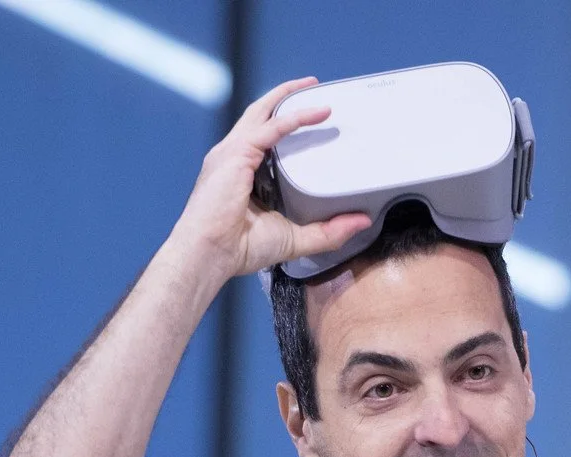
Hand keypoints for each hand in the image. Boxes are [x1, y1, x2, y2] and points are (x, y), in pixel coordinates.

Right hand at [166, 77, 373, 281]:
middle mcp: (233, 157)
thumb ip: (327, 231)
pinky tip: (317, 113)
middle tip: (312, 88)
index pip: (263, 138)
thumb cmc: (239, 248)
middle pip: (259, 115)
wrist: (209, 254)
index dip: (284, 124)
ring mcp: (231, 152)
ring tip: (314, 88)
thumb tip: (360, 221)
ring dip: (289, 97)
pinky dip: (295, 119)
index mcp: (240, 173)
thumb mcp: (293, 239)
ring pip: (263, 113)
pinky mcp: (236, 154)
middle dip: (284, 97)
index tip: (309, 118)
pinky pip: (271, 128)